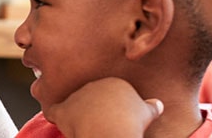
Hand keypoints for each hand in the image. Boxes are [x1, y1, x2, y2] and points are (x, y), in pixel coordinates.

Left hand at [44, 77, 163, 137]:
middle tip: (97, 123)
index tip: (111, 117)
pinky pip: (54, 110)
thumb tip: (157, 105)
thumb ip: (150, 107)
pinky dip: (55, 116)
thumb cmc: (131, 123)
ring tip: (82, 126)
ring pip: (71, 103)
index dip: (107, 106)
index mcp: (113, 82)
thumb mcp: (146, 113)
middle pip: (88, 97)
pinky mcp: (64, 109)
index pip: (107, 93)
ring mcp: (77, 95)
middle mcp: (93, 84)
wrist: (112, 130)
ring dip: (73, 112)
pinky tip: (59, 122)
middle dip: (90, 108)